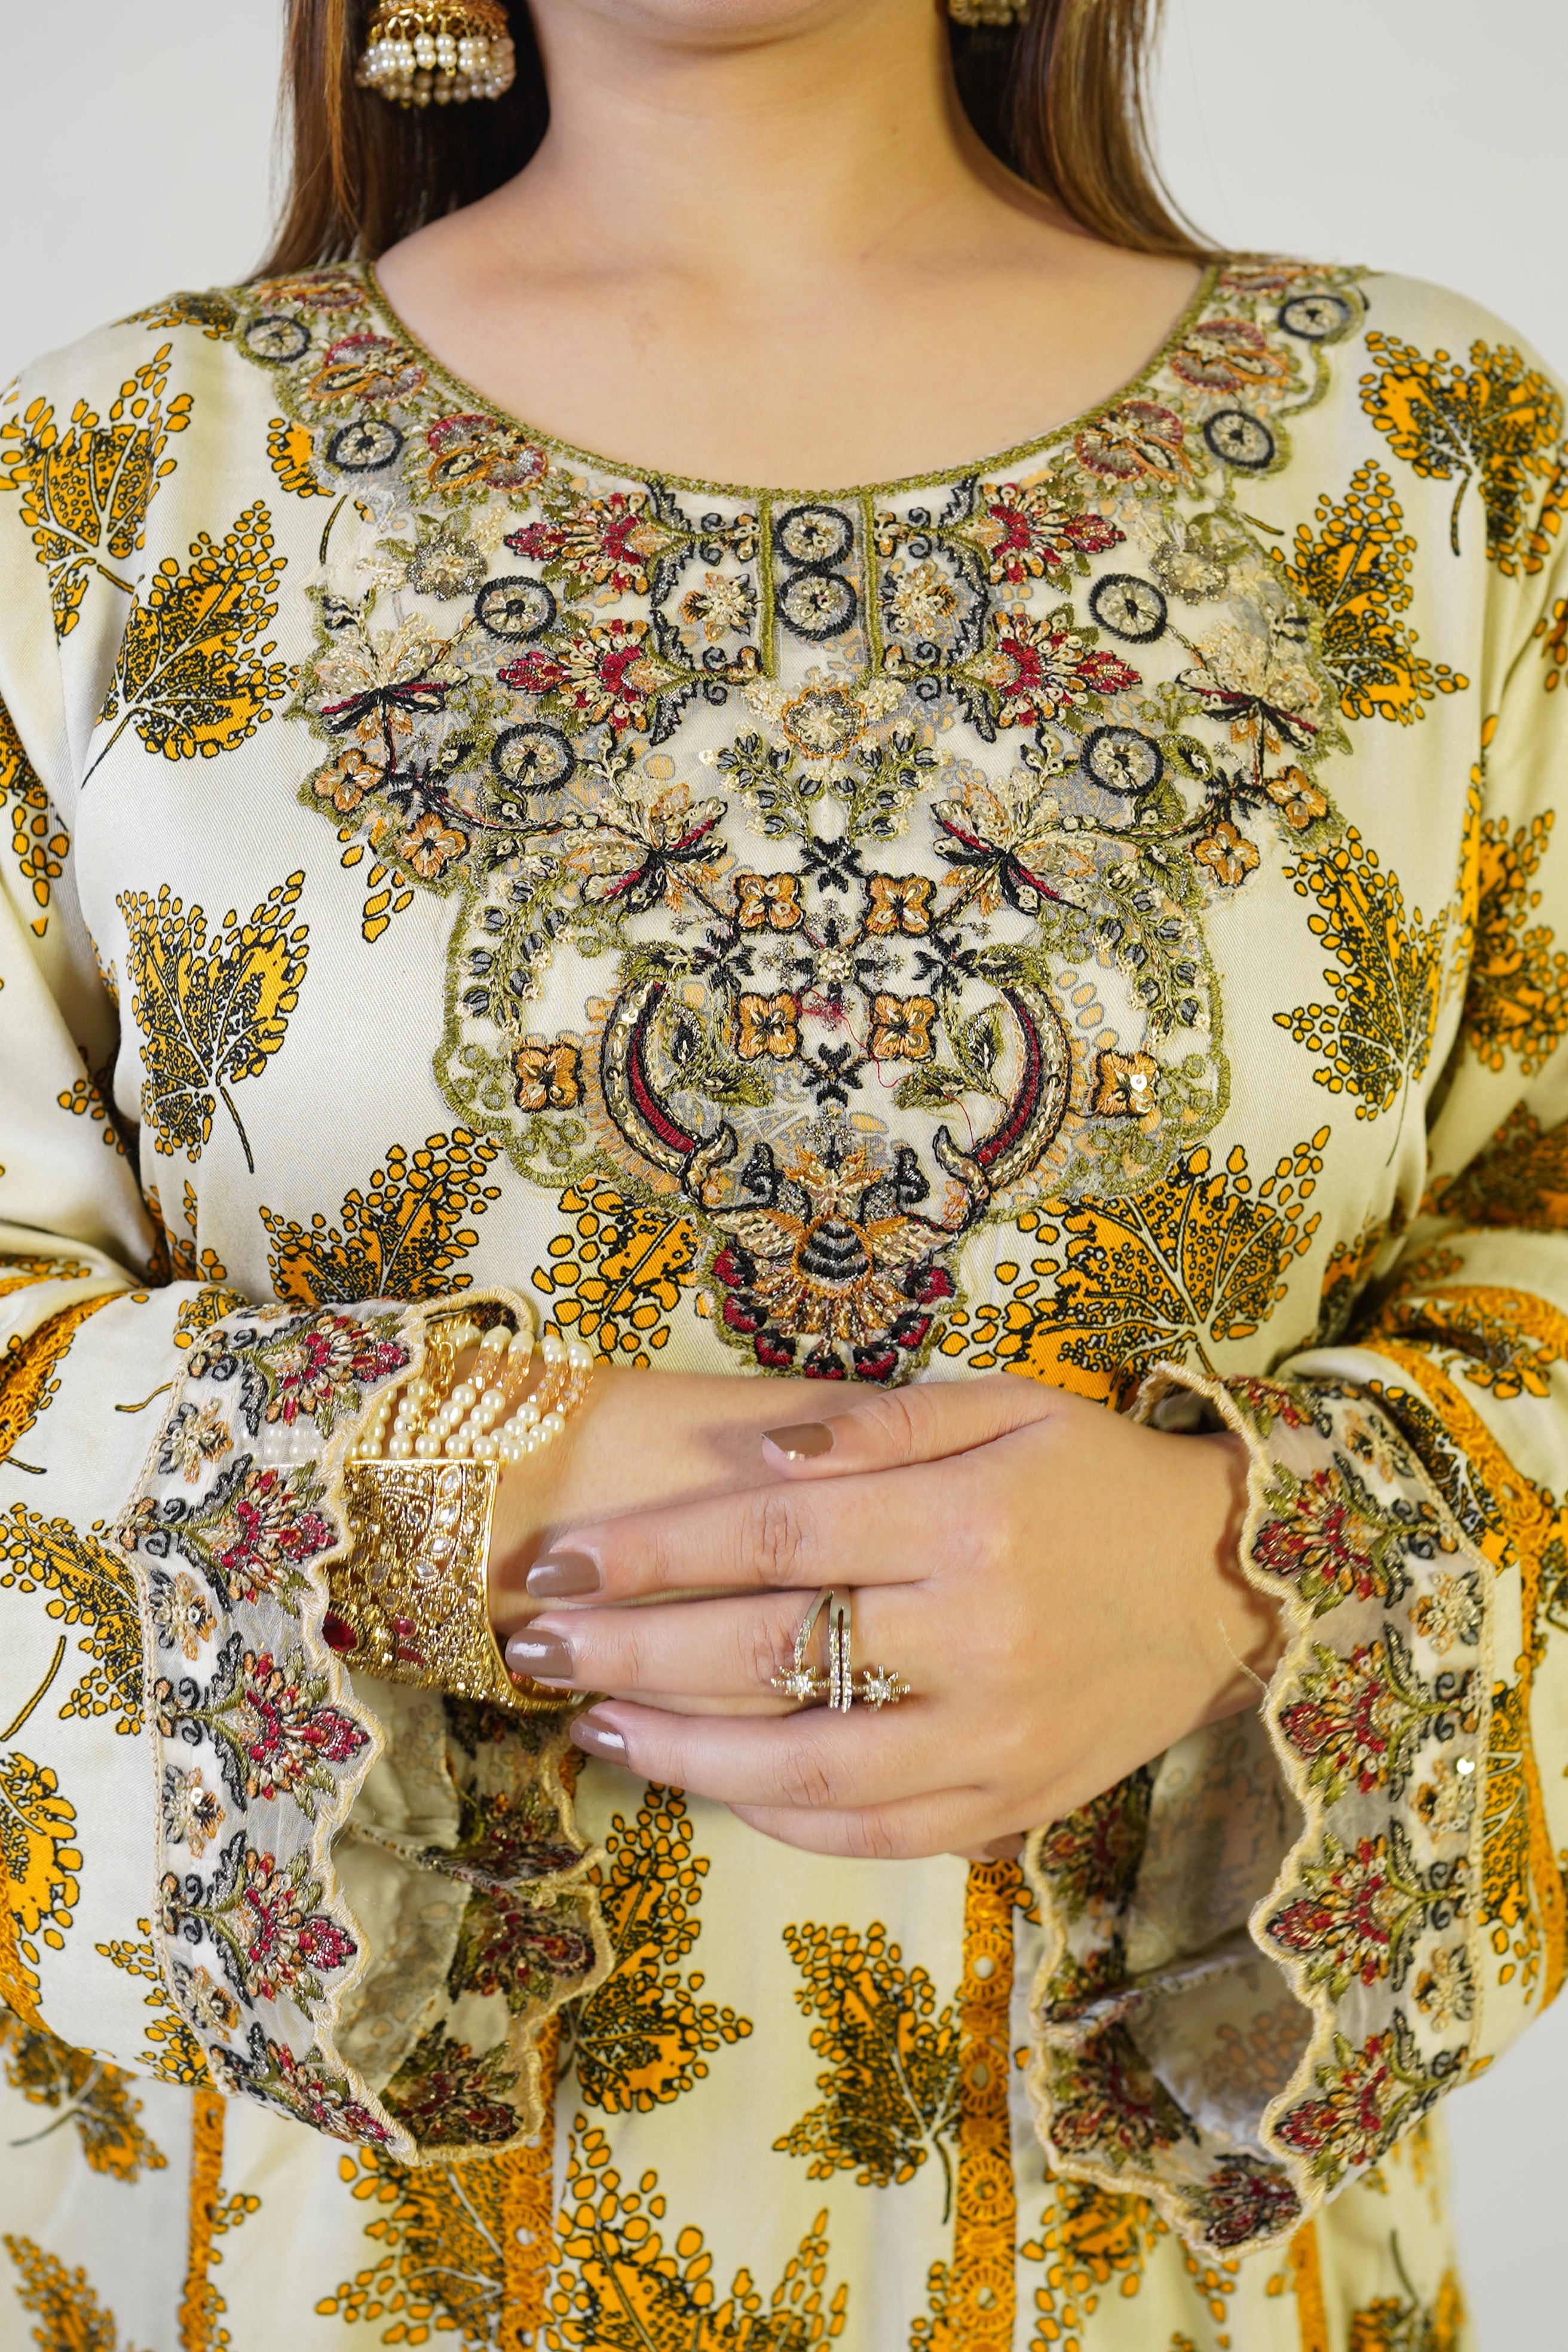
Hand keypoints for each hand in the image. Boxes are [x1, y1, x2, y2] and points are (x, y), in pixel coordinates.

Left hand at [503, 1376, 1279, 1859]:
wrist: (1234, 1586)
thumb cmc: (1097, 1478)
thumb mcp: (1006, 1404)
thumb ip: (880, 1423)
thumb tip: (760, 1460)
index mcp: (968, 1519)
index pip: (772, 1541)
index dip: (652, 1555)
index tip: (560, 1564)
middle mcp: (978, 1635)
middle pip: (769, 1656)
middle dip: (631, 1654)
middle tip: (536, 1648)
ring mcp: (998, 1738)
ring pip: (808, 1771)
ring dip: (681, 1753)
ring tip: (594, 1725)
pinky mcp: (1014, 1806)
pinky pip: (874, 1834)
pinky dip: (778, 1821)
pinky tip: (707, 1786)